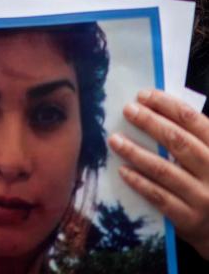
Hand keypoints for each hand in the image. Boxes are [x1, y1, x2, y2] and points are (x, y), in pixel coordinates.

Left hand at [111, 88, 208, 258]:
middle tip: (127, 110)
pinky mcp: (189, 219)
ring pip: (164, 170)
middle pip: (178, 142)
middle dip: (150, 123)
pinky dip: (139, 182)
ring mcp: (203, 197)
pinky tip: (123, 171)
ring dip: (136, 152)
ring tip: (114, 140)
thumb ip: (189, 136)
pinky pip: (159, 196)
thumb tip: (150, 107)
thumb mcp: (208, 157)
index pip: (193, 121)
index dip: (167, 105)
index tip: (143, 95)